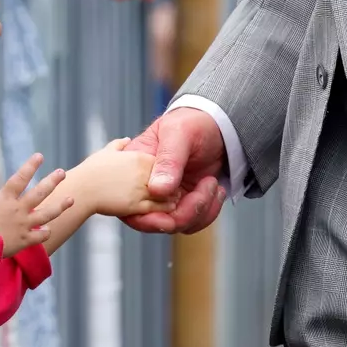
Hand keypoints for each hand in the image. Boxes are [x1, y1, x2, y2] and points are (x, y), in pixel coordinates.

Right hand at [0, 152, 72, 257]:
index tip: (40, 156)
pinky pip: (39, 236)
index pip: (21, 178)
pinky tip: (50, 230)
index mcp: (6, 198)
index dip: (30, 166)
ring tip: (71, 199)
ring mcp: (24, 225)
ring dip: (60, 206)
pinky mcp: (25, 240)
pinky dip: (45, 233)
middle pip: (39, 193)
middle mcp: (19, 209)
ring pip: (46, 213)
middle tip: (62, 172)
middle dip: (52, 181)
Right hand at [72, 140, 173, 216]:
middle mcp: (142, 171)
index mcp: (138, 157)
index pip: (163, 162)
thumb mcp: (107, 151)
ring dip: (171, 198)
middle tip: (178, 190)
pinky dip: (165, 210)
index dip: (167, 170)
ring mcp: (140, 188)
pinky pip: (156, 208)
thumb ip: (119, 144)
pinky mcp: (135, 205)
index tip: (170, 175)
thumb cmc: (92, 170)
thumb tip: (126, 139)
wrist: (82, 189)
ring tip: (174, 201)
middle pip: (169, 178)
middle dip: (174, 184)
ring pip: (165, 194)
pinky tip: (167, 211)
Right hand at [121, 110, 226, 234]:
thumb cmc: (192, 123)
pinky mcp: (183, 203)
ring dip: (200, 210)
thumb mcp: (178, 133)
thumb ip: (168, 160)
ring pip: (176, 224)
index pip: (129, 204)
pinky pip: (191, 222)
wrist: (217, 127)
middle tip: (206, 187)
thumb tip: (157, 190)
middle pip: (155, 220)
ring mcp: (166, 197)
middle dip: (184, 213)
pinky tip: (216, 192)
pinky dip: (208, 212)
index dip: (149, 217)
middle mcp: (147, 186)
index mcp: (135, 167)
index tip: (174, 212)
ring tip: (213, 184)